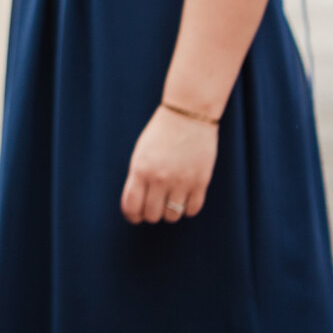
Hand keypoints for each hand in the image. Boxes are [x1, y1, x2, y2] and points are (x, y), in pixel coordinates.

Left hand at [122, 106, 218, 224]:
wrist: (187, 115)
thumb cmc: (160, 133)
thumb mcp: (140, 154)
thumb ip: (138, 179)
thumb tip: (137, 204)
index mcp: (140, 170)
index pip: (131, 206)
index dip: (132, 216)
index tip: (135, 217)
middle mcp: (160, 178)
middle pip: (152, 215)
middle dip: (151, 214)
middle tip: (153, 208)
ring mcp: (182, 181)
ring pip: (173, 216)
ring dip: (169, 213)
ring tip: (169, 202)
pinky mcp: (201, 182)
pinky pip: (193, 209)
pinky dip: (187, 209)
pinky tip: (184, 199)